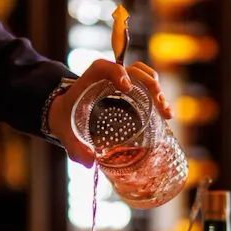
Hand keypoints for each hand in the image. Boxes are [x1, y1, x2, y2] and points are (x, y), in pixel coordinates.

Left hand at [48, 60, 172, 167]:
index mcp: (89, 81)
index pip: (103, 67)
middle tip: (157, 104)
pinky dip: (159, 97)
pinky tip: (165, 115)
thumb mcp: (65, 134)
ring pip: (144, 75)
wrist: (66, 114)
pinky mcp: (130, 92)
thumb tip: (89, 162)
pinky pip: (147, 86)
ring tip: (165, 111)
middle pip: (133, 69)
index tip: (126, 87)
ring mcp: (121, 83)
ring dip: (158, 90)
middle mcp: (108, 78)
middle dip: (149, 83)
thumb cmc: (65, 120)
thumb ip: (75, 148)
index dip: (116, 72)